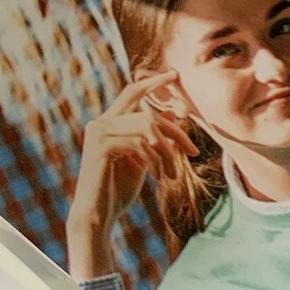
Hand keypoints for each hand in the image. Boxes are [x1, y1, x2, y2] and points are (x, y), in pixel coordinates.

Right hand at [66, 71, 196, 279]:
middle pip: (147, 114)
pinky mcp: (102, 147)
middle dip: (175, 132)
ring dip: (167, 152)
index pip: (131, 93)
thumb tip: (174, 114)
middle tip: (192, 151)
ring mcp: (98, 134)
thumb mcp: (141, 161)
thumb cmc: (117, 191)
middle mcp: (100, 124)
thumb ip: (152, 139)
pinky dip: (156, 161)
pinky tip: (159, 178)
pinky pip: (140, 143)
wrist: (97, 214)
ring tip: (172, 175)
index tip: (174, 75)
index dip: (152, 82)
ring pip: (147, 127)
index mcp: (107, 124)